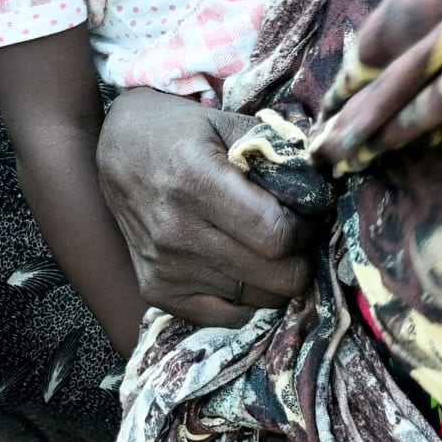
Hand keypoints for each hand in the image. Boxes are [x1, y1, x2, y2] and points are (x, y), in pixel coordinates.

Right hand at [96, 88, 316, 328]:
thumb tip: (323, 185)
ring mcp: (165, 268)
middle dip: (300, 260)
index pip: (277, 234)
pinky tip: (242, 273)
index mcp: (197, 183)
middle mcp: (177, 232)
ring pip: (256, 301)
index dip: (307, 230)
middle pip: (273, 276)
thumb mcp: (227, 123)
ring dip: (275, 280)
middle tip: (298, 240)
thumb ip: (277, 152)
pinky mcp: (157, 290)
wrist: (118, 150)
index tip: (307, 217)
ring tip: (269, 253)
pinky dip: (245, 301)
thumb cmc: (179, 132)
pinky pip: (225, 318)